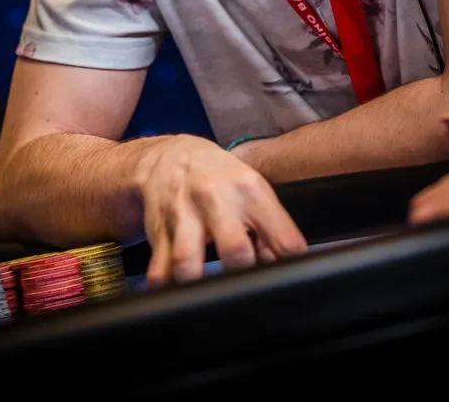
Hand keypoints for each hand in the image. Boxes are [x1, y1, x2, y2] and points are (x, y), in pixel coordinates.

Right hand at [134, 134, 306, 286]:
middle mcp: (215, 199)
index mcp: (249, 190)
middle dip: (242, 275)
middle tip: (245, 284)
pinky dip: (166, 284)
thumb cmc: (218, 177)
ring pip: (187, 261)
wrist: (170, 157)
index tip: (286, 276)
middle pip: (235, 250)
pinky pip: (159, 269)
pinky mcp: (159, 231)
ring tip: (206, 291)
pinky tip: (176, 287)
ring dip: (197, 282)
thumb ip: (270, 227)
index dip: (289, 264)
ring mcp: (183, 214)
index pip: (281, 236)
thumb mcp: (251, 189)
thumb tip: (278, 264)